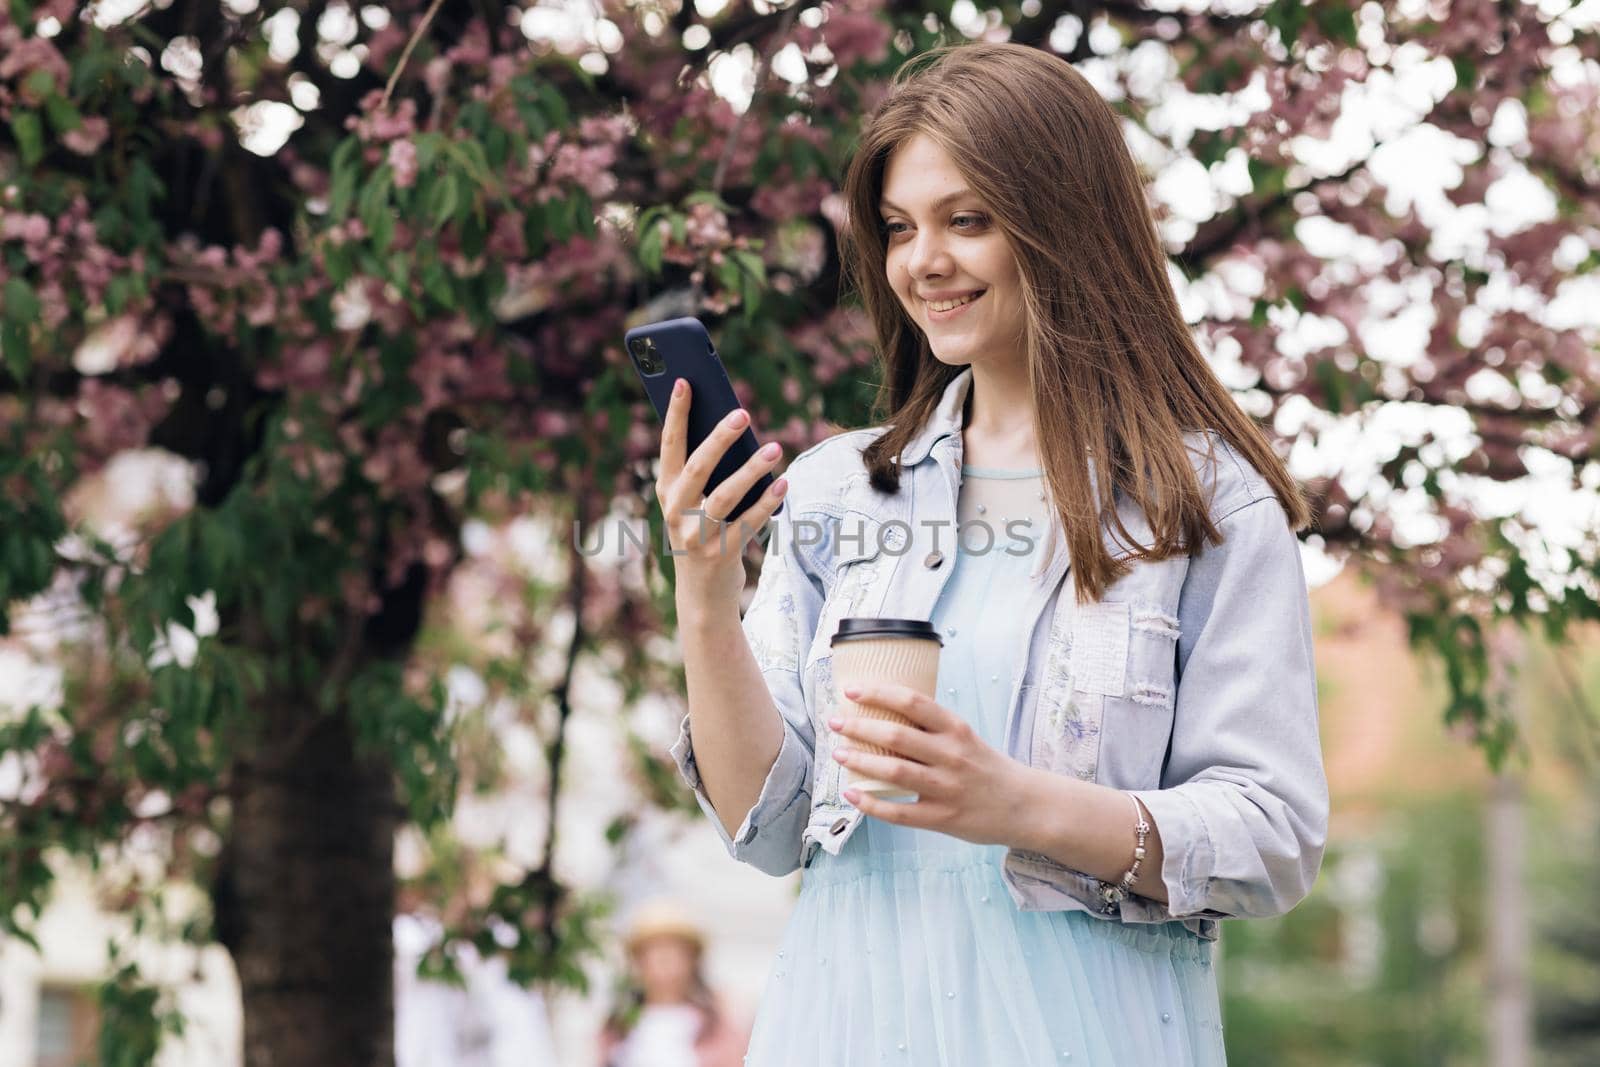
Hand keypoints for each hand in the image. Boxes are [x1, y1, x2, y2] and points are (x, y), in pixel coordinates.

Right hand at [655, 378, 788, 612]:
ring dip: (751, 470)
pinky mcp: (721, 554)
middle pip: (697, 468)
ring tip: (775, 447)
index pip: (669, 446)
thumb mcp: (694, 503)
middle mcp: (677, 512)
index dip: (676, 414)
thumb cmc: (703, 532)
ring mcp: (697, 535)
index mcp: (666, 491)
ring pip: (725, 496)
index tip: (684, 381)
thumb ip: (707, 472)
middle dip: (718, 438)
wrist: (702, 592)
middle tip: (743, 413)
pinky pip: (748, 523)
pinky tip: (784, 483)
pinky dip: (767, 503)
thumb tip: (735, 430)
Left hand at [829, 683, 1031, 847]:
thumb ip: (932, 729)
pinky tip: (852, 794)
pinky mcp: (944, 818)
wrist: (1026, 806)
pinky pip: (901, 812)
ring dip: (862, 761)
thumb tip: (885, 714)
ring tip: (838, 754)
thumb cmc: (988, 768)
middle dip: (860, 726)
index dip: (879, 693)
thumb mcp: (966, 738)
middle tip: (835, 722)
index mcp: (956, 730)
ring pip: (895, 771)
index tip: (852, 689)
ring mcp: (947, 788)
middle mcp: (951, 755)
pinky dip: (873, 804)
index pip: (913, 702)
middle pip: (897, 735)